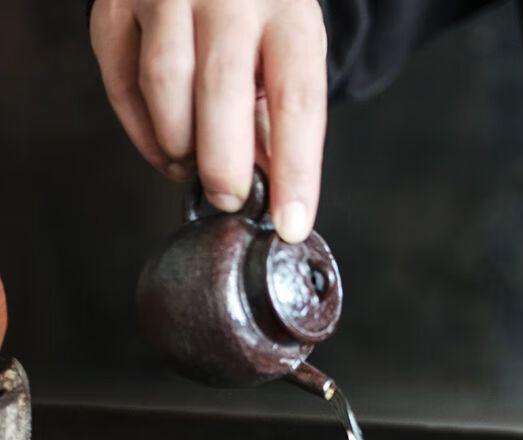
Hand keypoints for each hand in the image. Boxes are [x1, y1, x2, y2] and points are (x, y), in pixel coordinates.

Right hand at [90, 0, 326, 242]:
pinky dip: (143, 131)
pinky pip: (122, 84)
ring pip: (164, 87)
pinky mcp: (115, 5)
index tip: (290, 225)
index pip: (298, 102)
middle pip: (222, 92)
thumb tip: (277, 202)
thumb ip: (281, 126)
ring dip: (179, 146)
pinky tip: (166, 146)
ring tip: (194, 166)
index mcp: (287, 14)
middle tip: (227, 199)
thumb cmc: (256, 22)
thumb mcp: (287, 59)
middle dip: (224, 165)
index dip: (295, 172)